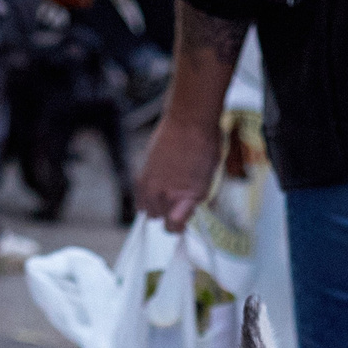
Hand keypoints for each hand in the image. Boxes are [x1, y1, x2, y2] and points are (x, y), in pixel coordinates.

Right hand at [134, 112, 220, 231]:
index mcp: (186, 198)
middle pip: (159, 218)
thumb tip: (187, 207)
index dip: (179, 225)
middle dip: (168, 213)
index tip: (183, 220)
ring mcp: (151, 183)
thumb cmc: (205, 145)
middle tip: (178, 199)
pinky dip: (145, 194)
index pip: (173, 227)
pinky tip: (155, 185)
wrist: (190, 120)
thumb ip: (194, 198)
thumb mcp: (208, 178)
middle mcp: (165, 193)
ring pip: (147, 209)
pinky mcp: (142, 171)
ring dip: (155, 204)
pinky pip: (139, 194)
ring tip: (166, 191)